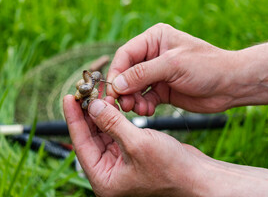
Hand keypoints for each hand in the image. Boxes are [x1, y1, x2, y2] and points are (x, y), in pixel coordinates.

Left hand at [63, 95, 207, 196]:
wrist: (198, 178)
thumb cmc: (171, 170)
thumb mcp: (137, 144)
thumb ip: (111, 124)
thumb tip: (92, 106)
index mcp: (104, 178)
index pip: (81, 143)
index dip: (73, 118)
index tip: (68, 97)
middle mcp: (109, 172)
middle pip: (90, 136)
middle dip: (88, 112)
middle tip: (85, 90)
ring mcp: (120, 163)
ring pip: (103, 132)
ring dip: (101, 112)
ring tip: (98, 91)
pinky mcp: (131, 153)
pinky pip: (116, 132)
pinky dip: (114, 117)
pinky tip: (112, 102)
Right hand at [107, 24, 267, 112]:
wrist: (231, 85)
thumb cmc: (207, 66)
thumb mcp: (173, 66)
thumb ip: (142, 74)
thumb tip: (116, 84)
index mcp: (154, 39)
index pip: (125, 55)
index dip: (116, 72)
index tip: (112, 91)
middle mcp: (153, 55)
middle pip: (126, 72)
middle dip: (123, 89)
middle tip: (123, 105)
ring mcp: (157, 73)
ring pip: (133, 87)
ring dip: (132, 100)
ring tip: (138, 110)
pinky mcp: (162, 89)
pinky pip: (144, 97)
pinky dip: (143, 105)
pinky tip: (148, 111)